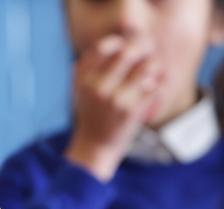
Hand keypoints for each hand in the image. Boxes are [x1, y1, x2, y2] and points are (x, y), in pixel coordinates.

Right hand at [66, 35, 163, 181]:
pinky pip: (153, 86)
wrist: (94, 145)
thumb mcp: (83, 88)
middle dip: (143, 50)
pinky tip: (148, 95)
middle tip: (146, 56)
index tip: (124, 49)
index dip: (119, 42)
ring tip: (148, 76)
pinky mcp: (130, 111)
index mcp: (83, 79)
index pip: (103, 47)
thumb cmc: (93, 112)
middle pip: (129, 52)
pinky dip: (155, 88)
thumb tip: (123, 33)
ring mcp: (114, 99)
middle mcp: (96, 87)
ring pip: (147, 67)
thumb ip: (95, 63)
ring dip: (153, 69)